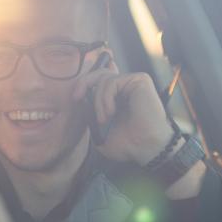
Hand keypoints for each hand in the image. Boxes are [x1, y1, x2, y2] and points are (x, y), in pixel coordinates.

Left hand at [72, 51, 174, 165]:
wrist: (145, 148)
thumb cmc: (127, 143)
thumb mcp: (99, 131)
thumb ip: (90, 114)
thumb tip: (81, 98)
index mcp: (118, 96)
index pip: (99, 79)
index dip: (85, 82)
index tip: (75, 98)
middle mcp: (126, 87)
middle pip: (99, 72)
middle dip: (84, 82)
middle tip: (76, 97)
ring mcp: (133, 82)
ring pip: (104, 79)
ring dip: (98, 101)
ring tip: (103, 119)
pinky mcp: (140, 80)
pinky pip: (112, 81)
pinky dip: (106, 97)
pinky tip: (111, 112)